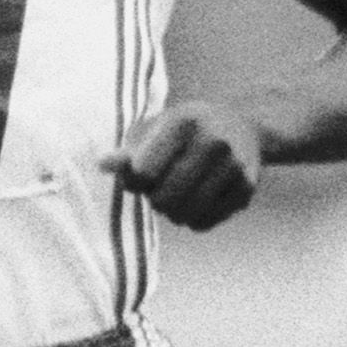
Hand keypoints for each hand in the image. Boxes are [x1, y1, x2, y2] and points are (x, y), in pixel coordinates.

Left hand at [100, 100, 265, 231]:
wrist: (243, 127)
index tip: (140, 173)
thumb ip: (128, 150)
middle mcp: (213, 142)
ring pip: (183, 216)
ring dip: (173, 212)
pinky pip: (203, 224)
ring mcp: (233, 167)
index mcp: (184, 122)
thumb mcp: (156, 128)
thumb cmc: (186, 129)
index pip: (142, 173)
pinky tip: (197, 200)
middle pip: (162, 200)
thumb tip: (101, 165)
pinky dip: (193, 220)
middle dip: (155, 198)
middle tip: (163, 185)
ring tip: (178, 193)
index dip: (134, 180)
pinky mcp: (245, 189)